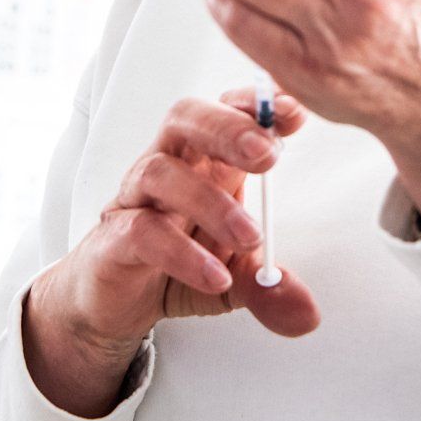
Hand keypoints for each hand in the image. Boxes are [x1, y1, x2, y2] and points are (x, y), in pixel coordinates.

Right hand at [26, 86, 318, 414]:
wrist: (115, 305)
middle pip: (185, 118)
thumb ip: (270, 288)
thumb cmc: (179, 266)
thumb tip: (308, 316)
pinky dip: (182, 253)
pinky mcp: (112, 238)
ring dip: (210, 201)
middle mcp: (168, 167)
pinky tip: (215, 277)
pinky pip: (141, 231)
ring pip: (160, 171)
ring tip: (250, 236)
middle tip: (268, 155)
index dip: (255, 104)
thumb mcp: (237, 278)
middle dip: (228, 127)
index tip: (295, 113)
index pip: (225, 111)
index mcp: (205, 161)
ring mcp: (135, 198)